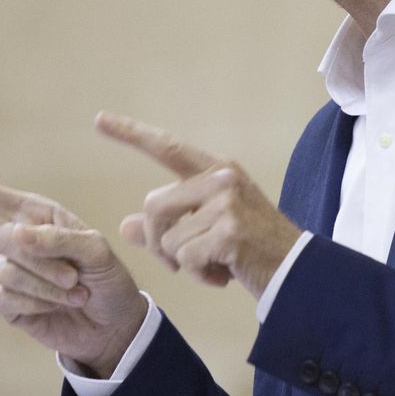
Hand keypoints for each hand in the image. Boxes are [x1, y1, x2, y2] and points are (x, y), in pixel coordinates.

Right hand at [0, 171, 147, 377]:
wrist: (114, 325)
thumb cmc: (109, 279)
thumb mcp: (96, 251)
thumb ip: (58, 238)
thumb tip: (14, 233)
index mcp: (37, 215)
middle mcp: (18, 240)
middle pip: (2, 239)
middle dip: (41, 261)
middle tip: (74, 275)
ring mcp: (11, 273)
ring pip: (6, 272)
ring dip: (45, 287)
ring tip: (74, 292)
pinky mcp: (10, 304)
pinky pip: (4, 298)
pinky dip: (34, 304)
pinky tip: (57, 308)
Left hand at [96, 111, 300, 299]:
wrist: (296, 271)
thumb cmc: (251, 249)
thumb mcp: (207, 230)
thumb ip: (166, 226)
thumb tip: (126, 225)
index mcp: (216, 171)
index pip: (167, 148)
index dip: (131, 134)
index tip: (99, 120)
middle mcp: (221, 179)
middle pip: (154, 206)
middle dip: (158, 241)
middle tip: (179, 263)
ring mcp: (227, 203)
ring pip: (168, 238)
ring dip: (181, 262)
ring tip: (213, 265)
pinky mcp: (229, 232)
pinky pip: (186, 258)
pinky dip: (198, 275)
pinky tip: (224, 274)